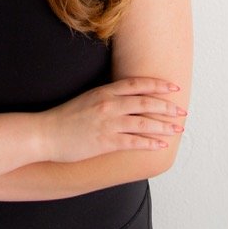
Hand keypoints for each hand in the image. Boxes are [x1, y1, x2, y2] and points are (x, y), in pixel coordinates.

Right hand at [40, 77, 185, 163]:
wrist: (45, 134)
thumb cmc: (64, 118)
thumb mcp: (87, 99)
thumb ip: (107, 97)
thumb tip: (125, 98)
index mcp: (104, 92)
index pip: (137, 84)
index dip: (158, 84)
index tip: (174, 87)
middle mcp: (109, 105)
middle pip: (146, 102)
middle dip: (167, 106)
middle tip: (182, 110)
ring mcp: (108, 124)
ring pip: (143, 122)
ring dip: (164, 126)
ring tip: (178, 128)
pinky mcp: (106, 142)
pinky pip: (133, 142)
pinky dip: (149, 143)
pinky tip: (161, 144)